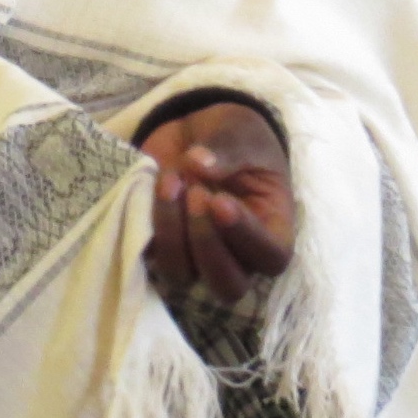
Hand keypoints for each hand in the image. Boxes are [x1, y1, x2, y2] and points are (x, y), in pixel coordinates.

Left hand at [138, 101, 294, 304]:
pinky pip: (147, 253)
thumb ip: (226, 149)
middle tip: (196, 194)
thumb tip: (199, 163)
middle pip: (228, 286)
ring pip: (182, 273)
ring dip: (171, 232)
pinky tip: (149, 186)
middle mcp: (237, 253)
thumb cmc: (233, 136)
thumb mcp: (239, 131)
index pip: (270, 256)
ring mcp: (195, 255)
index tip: (221, 201)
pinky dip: (145, 223)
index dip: (245, 237)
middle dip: (207, 245)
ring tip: (170, 181)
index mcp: (271, 228)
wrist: (195, 131)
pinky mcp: (159, 244)